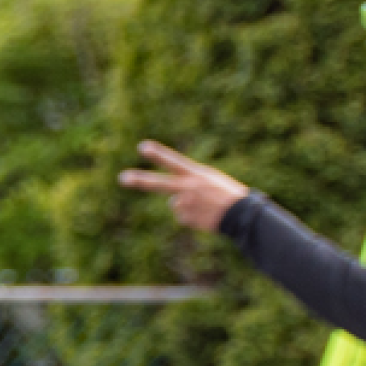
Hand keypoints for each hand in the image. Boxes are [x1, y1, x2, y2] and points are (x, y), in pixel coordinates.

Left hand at [117, 140, 251, 231]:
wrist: (243, 215)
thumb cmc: (228, 194)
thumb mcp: (211, 180)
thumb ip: (189, 183)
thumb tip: (171, 202)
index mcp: (197, 174)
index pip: (174, 161)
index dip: (158, 154)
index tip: (142, 147)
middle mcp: (189, 188)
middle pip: (160, 184)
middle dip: (140, 181)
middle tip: (122, 178)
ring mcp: (187, 204)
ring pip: (175, 204)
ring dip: (187, 206)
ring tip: (206, 206)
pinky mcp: (187, 218)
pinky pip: (182, 217)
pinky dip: (192, 218)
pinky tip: (205, 216)